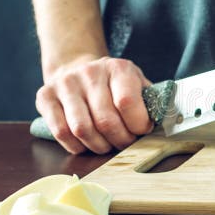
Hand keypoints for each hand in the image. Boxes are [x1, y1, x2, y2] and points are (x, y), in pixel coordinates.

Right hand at [35, 55, 153, 153]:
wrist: (78, 69)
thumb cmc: (115, 85)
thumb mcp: (138, 84)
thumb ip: (152, 102)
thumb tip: (170, 123)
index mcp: (118, 68)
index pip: (127, 103)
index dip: (137, 125)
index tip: (141, 130)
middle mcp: (90, 72)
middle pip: (105, 121)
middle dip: (120, 140)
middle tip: (125, 143)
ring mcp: (65, 83)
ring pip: (82, 129)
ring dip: (99, 146)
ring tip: (107, 145)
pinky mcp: (45, 96)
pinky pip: (61, 132)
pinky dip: (77, 146)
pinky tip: (86, 144)